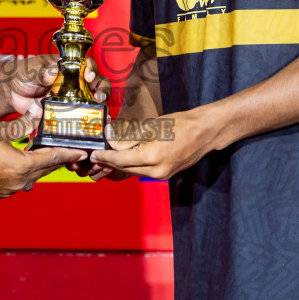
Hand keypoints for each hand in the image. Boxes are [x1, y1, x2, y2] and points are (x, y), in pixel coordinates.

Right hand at [0, 114, 85, 198]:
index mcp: (22, 166)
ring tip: (46, 153)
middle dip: (57, 159)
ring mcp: (10, 190)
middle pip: (46, 169)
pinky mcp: (2, 193)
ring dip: (41, 166)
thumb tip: (38, 113)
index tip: (83, 152)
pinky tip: (23, 163)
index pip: (53, 158)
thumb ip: (22, 124)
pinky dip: (26, 172)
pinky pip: (21, 182)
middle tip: (69, 150)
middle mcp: (20, 182)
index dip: (69, 153)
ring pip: (34, 176)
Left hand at [3, 55, 109, 117]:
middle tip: (100, 97)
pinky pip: (77, 117)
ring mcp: (71, 98)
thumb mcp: (32, 68)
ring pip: (91, 102)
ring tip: (100, 114)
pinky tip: (88, 127)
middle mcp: (74, 82)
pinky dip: (84, 122)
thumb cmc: (23, 73)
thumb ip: (42, 70)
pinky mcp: (64, 113)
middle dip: (103, 90)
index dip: (92, 69)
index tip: (89, 76)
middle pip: (97, 84)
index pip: (87, 65)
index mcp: (69, 67)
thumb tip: (53, 72)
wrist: (11, 92)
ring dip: (98, 108)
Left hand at [87, 112, 215, 181]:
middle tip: (96, 157)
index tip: (94, 154)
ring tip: (107, 158)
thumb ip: (129, 136)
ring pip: (134, 172)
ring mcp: (163, 175)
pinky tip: (125, 159)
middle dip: (110, 162)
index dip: (106, 157)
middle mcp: (157, 171)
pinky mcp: (166, 175)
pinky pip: (144, 172)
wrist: (204, 132)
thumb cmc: (181, 124)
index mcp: (152, 156)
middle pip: (126, 168)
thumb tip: (111, 139)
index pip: (121, 159)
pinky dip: (133, 166)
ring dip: (120, 165)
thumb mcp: (152, 127)